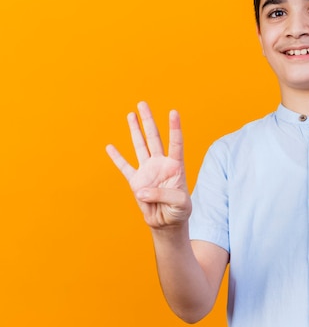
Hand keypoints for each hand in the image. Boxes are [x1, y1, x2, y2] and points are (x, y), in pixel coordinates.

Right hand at [106, 102, 191, 229]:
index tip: (173, 112)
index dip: (175, 128)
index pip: (176, 143)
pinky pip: (124, 167)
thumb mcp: (180, 204)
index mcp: (175, 167)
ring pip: (140, 146)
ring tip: (131, 114)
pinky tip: (110, 147)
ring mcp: (148, 171)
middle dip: (148, 121)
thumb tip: (142, 190)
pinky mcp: (136, 182)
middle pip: (154, 138)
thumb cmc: (179, 211)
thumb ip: (163, 195)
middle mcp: (161, 164)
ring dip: (135, 130)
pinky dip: (117, 157)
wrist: (167, 223)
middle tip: (143, 103)